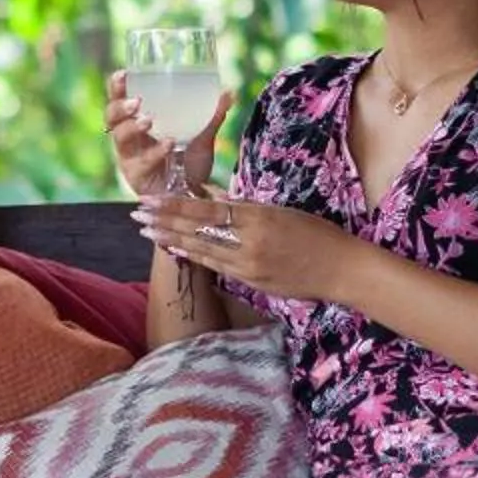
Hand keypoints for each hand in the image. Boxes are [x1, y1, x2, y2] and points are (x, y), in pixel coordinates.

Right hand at [106, 70, 229, 199]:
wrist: (194, 195)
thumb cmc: (190, 163)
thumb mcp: (202, 136)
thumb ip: (212, 115)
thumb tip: (228, 91)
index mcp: (137, 121)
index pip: (119, 99)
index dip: (116, 86)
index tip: (124, 73)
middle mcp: (129, 138)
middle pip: (111, 117)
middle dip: (119, 106)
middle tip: (137, 101)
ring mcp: (130, 157)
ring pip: (120, 138)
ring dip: (132, 127)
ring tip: (149, 121)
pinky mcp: (136, 176)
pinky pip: (141, 162)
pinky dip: (155, 151)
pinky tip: (169, 143)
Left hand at [135, 188, 362, 306]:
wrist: (340, 270)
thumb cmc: (316, 234)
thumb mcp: (279, 211)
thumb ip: (242, 206)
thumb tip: (208, 195)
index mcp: (258, 219)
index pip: (206, 210)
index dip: (175, 205)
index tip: (152, 198)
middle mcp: (249, 243)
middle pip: (197, 231)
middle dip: (164, 222)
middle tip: (137, 214)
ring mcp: (248, 266)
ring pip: (201, 250)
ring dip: (172, 239)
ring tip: (147, 231)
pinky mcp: (251, 282)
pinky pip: (215, 266)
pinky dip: (193, 256)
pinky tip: (176, 249)